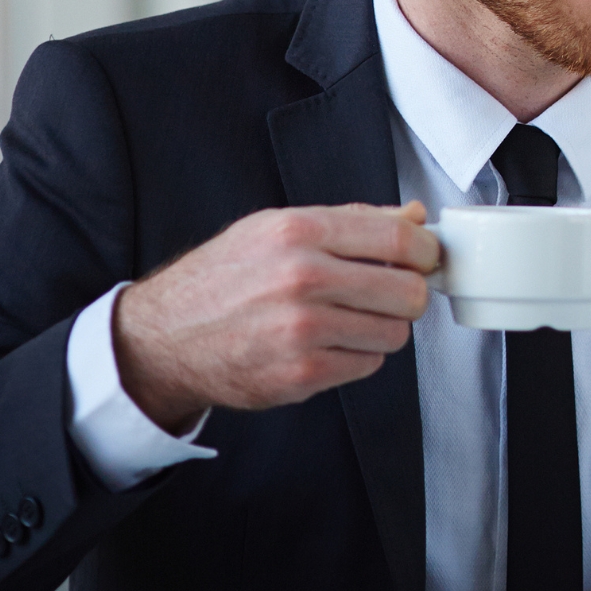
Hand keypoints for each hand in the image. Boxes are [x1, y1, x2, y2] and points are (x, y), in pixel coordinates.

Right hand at [113, 203, 439, 431]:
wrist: (164, 338)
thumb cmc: (224, 279)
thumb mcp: (278, 228)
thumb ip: (352, 220)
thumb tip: (414, 215)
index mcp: (299, 231)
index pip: (401, 237)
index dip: (426, 251)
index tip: (425, 258)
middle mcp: (301, 277)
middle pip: (409, 291)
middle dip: (407, 294)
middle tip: (388, 293)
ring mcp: (302, 330)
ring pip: (395, 333)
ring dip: (381, 329)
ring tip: (348, 319)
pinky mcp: (301, 375)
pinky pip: (368, 365)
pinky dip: (356, 357)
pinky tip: (326, 344)